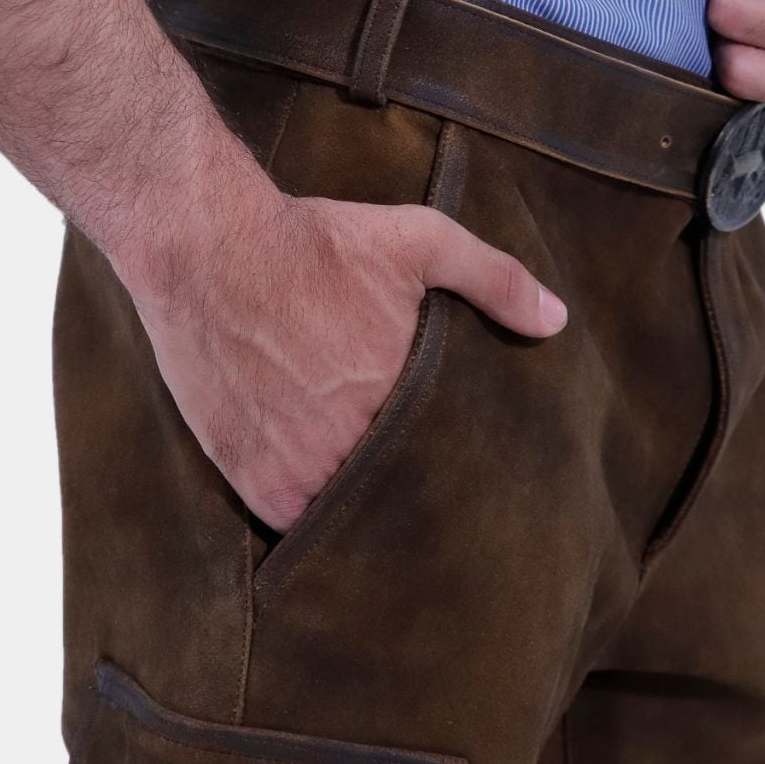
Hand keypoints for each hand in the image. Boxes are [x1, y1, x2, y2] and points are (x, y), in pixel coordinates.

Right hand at [129, 184, 566, 531]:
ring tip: (367, 492)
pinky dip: (303, 512)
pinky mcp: (249, 475)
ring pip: (347, 514)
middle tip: (416, 485)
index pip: (449, 460)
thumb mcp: (419, 241)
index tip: (458, 463)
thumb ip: (495, 279)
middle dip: (408, 490)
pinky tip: (315, 493)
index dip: (452, 463)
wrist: (207, 249)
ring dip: (357, 505)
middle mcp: (352, 443)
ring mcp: (298, 466)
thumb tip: (557, 321)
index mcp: (405, 396)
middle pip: (399, 493)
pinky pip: (290, 522)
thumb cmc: (315, 243)